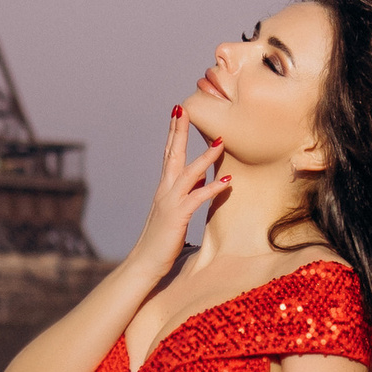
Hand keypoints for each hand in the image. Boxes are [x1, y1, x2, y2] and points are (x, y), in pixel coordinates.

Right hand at [131, 101, 229, 288]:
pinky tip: (227, 182)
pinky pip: (197, 198)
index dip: (173, 133)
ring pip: (188, 173)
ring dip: (205, 157)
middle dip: (179, 131)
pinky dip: (212, 188)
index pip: (168, 154)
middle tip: (183, 108)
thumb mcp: (175, 213)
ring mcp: (170, 202)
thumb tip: (201, 180)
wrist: (144, 263)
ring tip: (220, 142)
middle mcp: (164, 190)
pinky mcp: (177, 216)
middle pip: (172, 154)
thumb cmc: (161, 240)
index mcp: (163, 189)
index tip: (178, 112)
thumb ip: (187, 194)